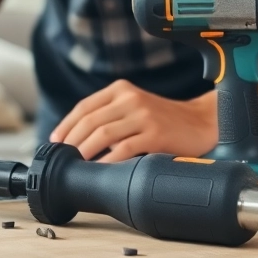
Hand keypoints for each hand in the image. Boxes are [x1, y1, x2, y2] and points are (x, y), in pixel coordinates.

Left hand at [49, 80, 217, 162]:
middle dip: (72, 141)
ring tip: (76, 164)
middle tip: (63, 157)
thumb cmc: (164, 119)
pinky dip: (108, 160)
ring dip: (85, 151)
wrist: (201, 122)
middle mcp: (130, 98)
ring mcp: (143, 115)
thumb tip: (77, 138)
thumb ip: (111, 115)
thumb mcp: (135, 107)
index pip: (84, 107)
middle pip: (90, 121)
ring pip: (103, 134)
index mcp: (121, 90)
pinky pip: (124, 148)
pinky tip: (100, 168)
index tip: (55, 141)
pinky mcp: (155, 133)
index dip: (66, 125)